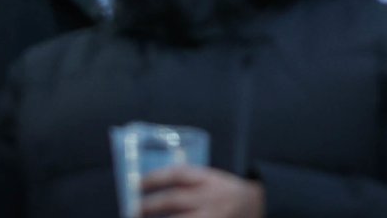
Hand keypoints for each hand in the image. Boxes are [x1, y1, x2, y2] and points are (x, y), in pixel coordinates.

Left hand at [138, 165, 264, 217]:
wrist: (254, 205)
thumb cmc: (223, 190)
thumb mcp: (209, 178)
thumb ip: (186, 180)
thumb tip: (148, 184)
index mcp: (207, 179)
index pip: (178, 174)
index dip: (156, 177)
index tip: (136, 183)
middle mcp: (208, 197)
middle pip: (174, 200)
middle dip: (149, 205)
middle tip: (132, 209)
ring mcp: (210, 216)